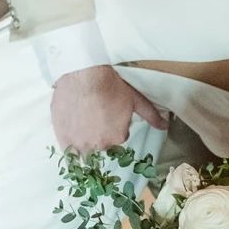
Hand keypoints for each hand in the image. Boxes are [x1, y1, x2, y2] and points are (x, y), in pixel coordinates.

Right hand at [50, 65, 167, 152]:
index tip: (110, 117)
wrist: (83, 74)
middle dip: (101, 137)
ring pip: (85, 153)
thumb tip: (166, 126)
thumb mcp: (135, 99)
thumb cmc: (110, 85)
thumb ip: (151, 115)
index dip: (115, 129)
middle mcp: (99, 145)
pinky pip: (68, 154)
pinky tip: (73, 141)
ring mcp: (79, 143)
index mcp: (118, 138)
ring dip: (86, 145)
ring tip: (84, 128)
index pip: (118, 140)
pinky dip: (71, 151)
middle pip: (101, 148)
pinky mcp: (63, 138)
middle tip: (96, 119)